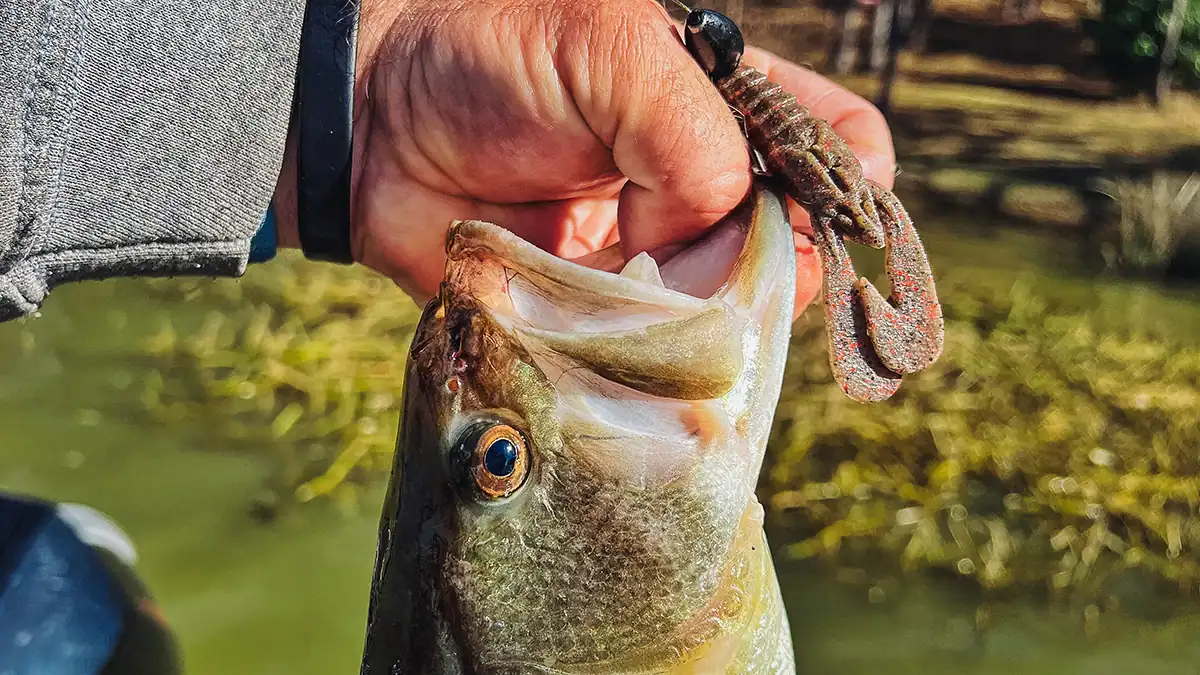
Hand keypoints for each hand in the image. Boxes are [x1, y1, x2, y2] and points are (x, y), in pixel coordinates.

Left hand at [274, 0, 895, 319]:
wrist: (373, 128)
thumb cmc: (488, 60)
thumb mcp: (611, 52)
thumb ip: (692, 140)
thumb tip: (703, 247)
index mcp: (720, 107)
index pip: (830, 144)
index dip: (850, 180)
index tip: (837, 212)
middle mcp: (701, 185)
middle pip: (795, 243)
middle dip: (779, 262)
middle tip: (719, 258)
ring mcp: (656, 255)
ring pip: (733, 309)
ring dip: (711, 313)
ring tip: (653, 284)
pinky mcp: (605, 312)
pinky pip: (658, 352)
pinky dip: (655, 353)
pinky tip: (627, 330)